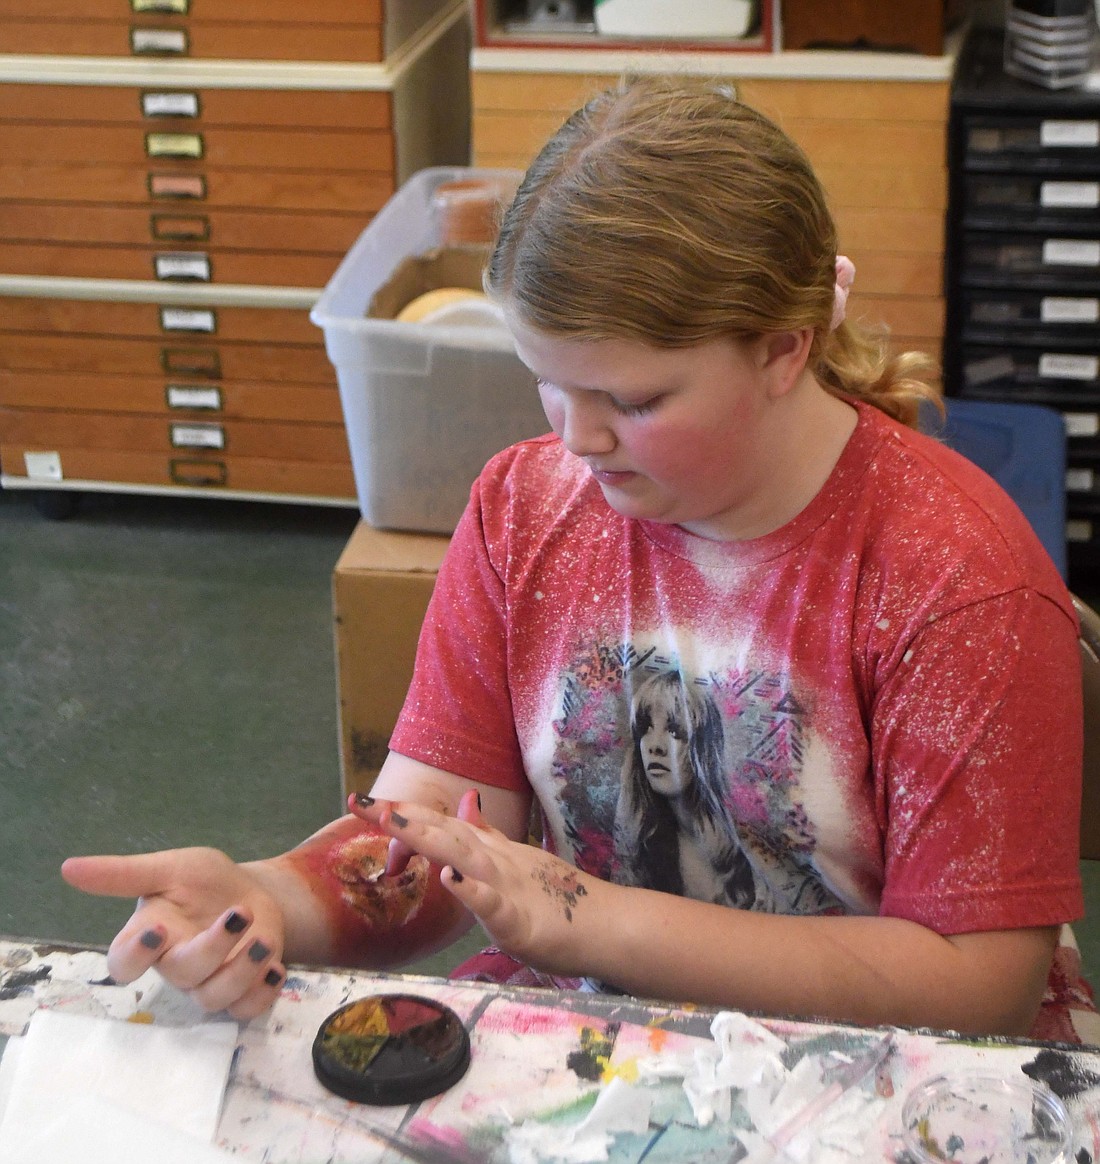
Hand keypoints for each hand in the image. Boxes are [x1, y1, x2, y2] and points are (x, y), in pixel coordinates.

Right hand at [61, 848, 285, 1019]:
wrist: (253, 892)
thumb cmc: (205, 882)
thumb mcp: (171, 868)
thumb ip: (124, 873)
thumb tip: (67, 868)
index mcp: (152, 935)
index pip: (124, 961)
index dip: (135, 955)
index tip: (159, 930)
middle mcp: (176, 965)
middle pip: (182, 974)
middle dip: (212, 947)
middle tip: (239, 914)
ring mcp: (209, 982)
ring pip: (215, 997)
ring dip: (244, 969)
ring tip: (264, 940)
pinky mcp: (242, 991)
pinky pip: (246, 1010)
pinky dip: (263, 993)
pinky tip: (276, 967)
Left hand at [351, 791, 596, 977]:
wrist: (602, 924)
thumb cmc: (555, 900)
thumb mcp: (512, 861)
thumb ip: (486, 834)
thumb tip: (467, 801)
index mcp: (487, 851)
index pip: (439, 824)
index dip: (402, 812)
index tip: (361, 801)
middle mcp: (493, 860)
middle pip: (442, 832)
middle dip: (401, 817)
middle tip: (360, 802)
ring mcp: (506, 885)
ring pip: (463, 856)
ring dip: (428, 838)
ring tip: (394, 823)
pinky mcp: (519, 918)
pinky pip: (493, 903)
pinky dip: (471, 889)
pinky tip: (450, 879)